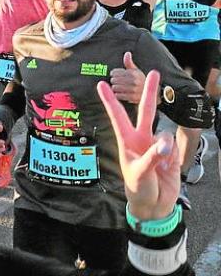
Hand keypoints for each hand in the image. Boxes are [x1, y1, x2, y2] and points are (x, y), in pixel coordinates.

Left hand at [96, 69, 179, 220]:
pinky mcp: (171, 151)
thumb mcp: (140, 173)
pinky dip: (172, 157)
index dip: (110, 101)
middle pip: (146, 111)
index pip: (118, 117)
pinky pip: (174, 146)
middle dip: (149, 92)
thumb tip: (165, 143)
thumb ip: (153, 157)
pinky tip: (167, 169)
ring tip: (160, 167)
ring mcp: (157, 144)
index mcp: (127, 141)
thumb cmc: (139, 188)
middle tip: (153, 72)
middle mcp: (141, 138)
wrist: (154, 202)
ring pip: (164, 133)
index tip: (101, 84)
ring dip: (164, 148)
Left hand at [107, 51, 145, 104]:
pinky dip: (117, 95)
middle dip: (113, 80)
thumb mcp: (136, 70)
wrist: (154, 93)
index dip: (113, 73)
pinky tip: (119, 93)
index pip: (115, 72)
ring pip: (115, 88)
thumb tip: (127, 53)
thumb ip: (129, 62)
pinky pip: (118, 96)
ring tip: (117, 87)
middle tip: (114, 81)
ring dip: (115, 88)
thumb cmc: (140, 80)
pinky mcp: (132, 98)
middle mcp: (134, 81)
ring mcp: (134, 90)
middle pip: (114, 80)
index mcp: (134, 73)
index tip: (114, 75)